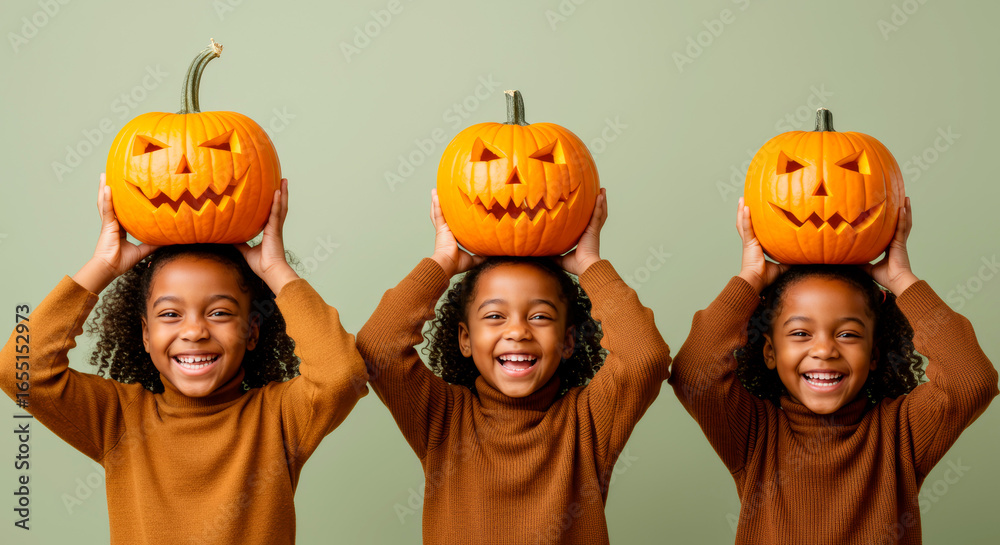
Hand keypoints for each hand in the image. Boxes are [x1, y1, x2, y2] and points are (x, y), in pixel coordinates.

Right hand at [72, 173, 157, 292]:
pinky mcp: (107, 226)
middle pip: (111, 202)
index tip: (125, 188)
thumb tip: (168, 240)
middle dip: (110, 189)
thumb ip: (153, 243)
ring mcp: (109, 223)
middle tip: (110, 175)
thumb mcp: (143, 250)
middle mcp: (113, 223)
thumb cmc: (122, 261)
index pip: (122, 210)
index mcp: (119, 227)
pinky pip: (107, 210)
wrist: (110, 269)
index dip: (123, 200)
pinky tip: (107, 188)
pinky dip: (107, 199)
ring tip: (104, 175)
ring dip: (105, 188)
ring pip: (106, 202)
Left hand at [238, 179, 298, 293]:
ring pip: (280, 206)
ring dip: (282, 192)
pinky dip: (277, 202)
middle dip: (281, 193)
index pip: (272, 213)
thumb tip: (228, 237)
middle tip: (282, 180)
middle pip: (279, 206)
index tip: (274, 191)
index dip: (274, 202)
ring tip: (284, 180)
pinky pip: (276, 213)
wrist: (271, 272)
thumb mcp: (246, 251)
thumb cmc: (262, 265)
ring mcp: (276, 227)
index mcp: (270, 231)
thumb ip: (239, 242)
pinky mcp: (275, 229)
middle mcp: (275, 227)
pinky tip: (277, 191)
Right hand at [429, 188, 482, 276]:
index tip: (455, 210)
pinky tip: (435, 194)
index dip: (453, 217)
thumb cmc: (456, 265)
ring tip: (435, 191)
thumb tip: (492, 255)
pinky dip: (436, 204)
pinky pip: (438, 213)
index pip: (453, 224)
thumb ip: (482, 256)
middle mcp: (446, 231)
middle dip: (442, 206)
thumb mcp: (473, 259)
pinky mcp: (441, 228)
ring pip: (439, 212)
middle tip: (441, 195)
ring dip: (437, 201)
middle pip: (444, 215)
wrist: (446, 265)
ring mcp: (442, 228)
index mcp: (452, 237)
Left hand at [556, 188, 606, 275]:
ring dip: (601, 201)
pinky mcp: (593, 229)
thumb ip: (553, 254)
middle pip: (596, 214)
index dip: (589, 213)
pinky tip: (600, 195)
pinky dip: (599, 205)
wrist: (586, 268)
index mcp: (585, 236)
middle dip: (598, 204)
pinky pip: (597, 214)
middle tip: (599, 193)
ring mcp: (593, 229)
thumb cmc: (576, 266)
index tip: (588, 205)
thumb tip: (541, 254)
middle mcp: (591, 231)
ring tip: (602, 190)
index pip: (588, 221)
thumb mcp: (561, 258)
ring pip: (599, 212)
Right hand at [736, 197, 785, 292]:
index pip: (754, 230)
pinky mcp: (748, 243)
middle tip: (745, 200)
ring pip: (743, 223)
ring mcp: (748, 241)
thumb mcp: (783, 266)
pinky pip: (747, 228)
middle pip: (746, 223)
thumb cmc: (766, 277)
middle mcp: (751, 242)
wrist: (756, 282)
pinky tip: (745, 207)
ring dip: (742, 210)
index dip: (753, 221)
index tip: (756, 212)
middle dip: (744, 212)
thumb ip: (790, 260)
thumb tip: (805, 258)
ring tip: (742, 199)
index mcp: (756, 246)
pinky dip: (745, 217)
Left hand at [864, 197, 917, 294]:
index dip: (889, 221)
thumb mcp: (868, 268)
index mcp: (890, 246)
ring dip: (905, 210)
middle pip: (899, 223)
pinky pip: (901, 228)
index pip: (889, 230)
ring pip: (903, 222)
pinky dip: (902, 218)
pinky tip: (902, 208)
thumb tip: (845, 260)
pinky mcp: (900, 243)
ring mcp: (899, 241)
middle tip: (899, 199)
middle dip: (900, 211)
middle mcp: (896, 242)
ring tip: (905, 198)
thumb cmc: (885, 277)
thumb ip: (859, 262)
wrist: (896, 282)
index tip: (885, 211)